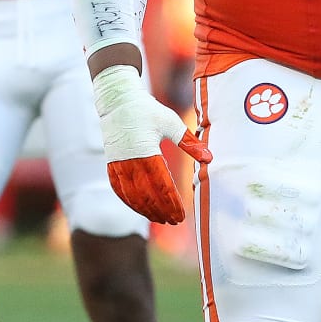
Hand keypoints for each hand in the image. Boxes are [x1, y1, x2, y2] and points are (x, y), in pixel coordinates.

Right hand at [92, 64, 210, 224]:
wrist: (117, 100)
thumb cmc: (147, 110)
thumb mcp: (171, 123)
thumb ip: (189, 143)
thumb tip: (209, 158)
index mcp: (147, 152)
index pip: (162, 186)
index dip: (172, 203)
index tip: (181, 215)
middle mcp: (131, 162)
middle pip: (147, 195)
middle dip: (161, 211)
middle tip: (173, 221)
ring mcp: (118, 164)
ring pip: (131, 195)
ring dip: (145, 209)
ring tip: (159, 219)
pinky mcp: (111, 164)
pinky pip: (118, 188)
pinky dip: (129, 201)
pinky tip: (138, 207)